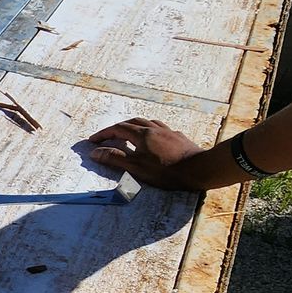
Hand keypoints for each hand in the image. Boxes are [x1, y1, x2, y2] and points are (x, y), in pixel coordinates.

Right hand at [86, 117, 216, 190]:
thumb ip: (115, 158)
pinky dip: (150, 130)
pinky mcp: (178, 137)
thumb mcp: (136, 167)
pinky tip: (153, 137)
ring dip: (134, 125)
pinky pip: (160, 128)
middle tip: (108, 136)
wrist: (198, 169)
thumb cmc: (166, 170)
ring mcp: (168, 132)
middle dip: (117, 128)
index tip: (93, 141)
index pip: (117, 129)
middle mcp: (154, 129)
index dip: (103, 134)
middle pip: (131, 122)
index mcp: (142, 135)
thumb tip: (95, 152)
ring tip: (128, 133)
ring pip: (147, 123)